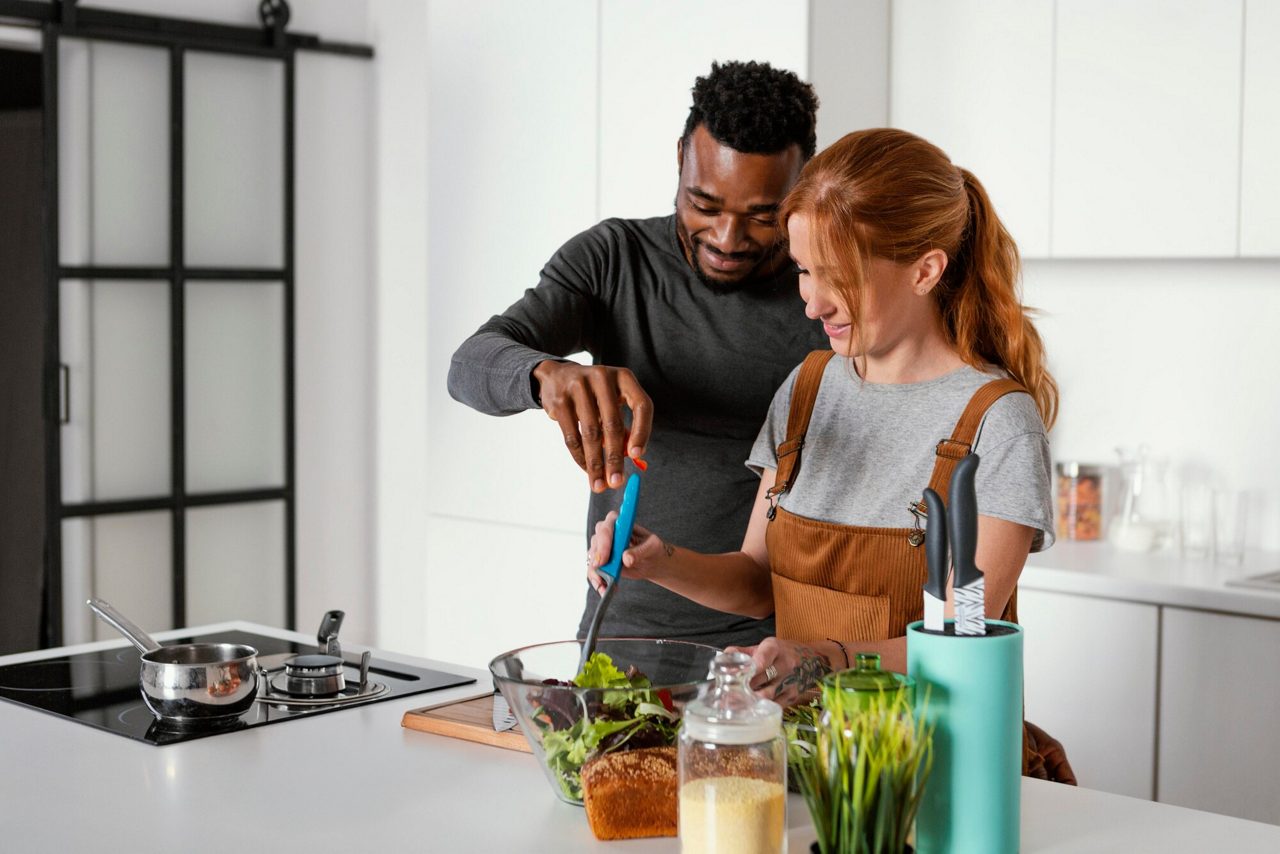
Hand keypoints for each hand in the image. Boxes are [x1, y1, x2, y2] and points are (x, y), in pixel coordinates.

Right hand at [532, 361, 652, 493]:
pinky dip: (580, 457)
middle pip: (613, 424)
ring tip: (599, 484)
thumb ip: (623, 426)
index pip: (641, 405)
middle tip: (616, 482)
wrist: (556, 376)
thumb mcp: (612, 401)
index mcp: (624, 377)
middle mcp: (602, 377)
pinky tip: (586, 469)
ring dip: (596, 464)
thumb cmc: (594, 395)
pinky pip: (572, 436)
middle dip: (615, 458)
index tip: (636, 455)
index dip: (641, 432)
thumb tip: (631, 457)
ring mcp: (578, 387)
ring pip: (591, 434)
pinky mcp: (559, 401)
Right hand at [586, 511, 668, 593]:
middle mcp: (608, 533)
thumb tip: (626, 559)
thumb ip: (639, 552)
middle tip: (601, 569)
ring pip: (592, 557)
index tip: (604, 557)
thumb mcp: (651, 547)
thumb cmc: (653, 548)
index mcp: (621, 523)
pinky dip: (597, 581)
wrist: (652, 561)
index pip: (608, 526)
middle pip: (596, 540)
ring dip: (596, 573)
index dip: (604, 540)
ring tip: (604, 585)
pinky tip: (603, 588)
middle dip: (597, 557)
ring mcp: (603, 547)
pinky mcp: (602, 561)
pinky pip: (594, 571)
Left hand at [726, 638, 832, 707]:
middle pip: (760, 680)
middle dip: (742, 688)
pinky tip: (749, 710)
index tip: (732, 678)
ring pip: (767, 695)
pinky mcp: (793, 696)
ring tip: (733, 705)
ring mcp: (790, 681)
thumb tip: (722, 658)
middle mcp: (785, 664)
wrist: (813, 660)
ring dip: (750, 701)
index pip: (761, 660)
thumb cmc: (783, 652)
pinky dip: (761, 709)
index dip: (747, 670)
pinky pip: (774, 705)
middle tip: (724, 696)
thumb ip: (743, 652)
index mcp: (775, 648)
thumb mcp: (766, 646)